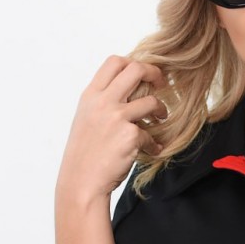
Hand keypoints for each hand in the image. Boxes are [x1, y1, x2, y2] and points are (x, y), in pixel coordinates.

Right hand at [57, 55, 168, 200]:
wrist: (81, 181)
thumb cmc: (84, 154)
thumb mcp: (86, 118)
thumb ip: (103, 101)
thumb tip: (127, 88)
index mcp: (90, 95)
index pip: (114, 62)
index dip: (134, 63)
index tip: (144, 74)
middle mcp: (102, 102)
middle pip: (136, 69)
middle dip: (155, 73)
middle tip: (162, 84)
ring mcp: (116, 118)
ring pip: (151, 101)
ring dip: (161, 110)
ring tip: (160, 119)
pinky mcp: (130, 136)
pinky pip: (151, 134)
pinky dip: (153, 144)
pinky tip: (151, 150)